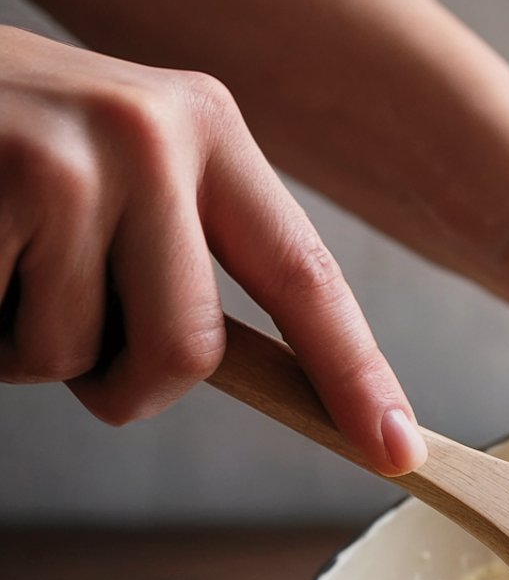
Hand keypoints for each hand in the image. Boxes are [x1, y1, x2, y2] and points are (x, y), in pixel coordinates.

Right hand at [0, 26, 425, 472]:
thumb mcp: (108, 164)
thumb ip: (177, 249)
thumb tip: (265, 374)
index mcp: (207, 127)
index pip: (304, 275)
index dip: (354, 375)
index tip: (397, 452)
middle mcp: (157, 132)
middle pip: (184, 356)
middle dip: (113, 379)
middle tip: (50, 315)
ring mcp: (74, 158)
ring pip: (73, 357)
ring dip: (15, 342)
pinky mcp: (3, 186)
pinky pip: (1, 342)